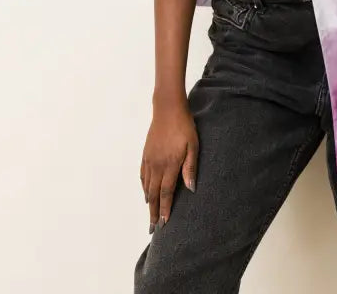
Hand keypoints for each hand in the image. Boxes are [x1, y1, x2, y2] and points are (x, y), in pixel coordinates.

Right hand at [140, 102, 198, 232]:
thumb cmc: (184, 127)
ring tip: (150, 215)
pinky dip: (143, 187)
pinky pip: (143, 175)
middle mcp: (157, 165)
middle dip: (153, 212)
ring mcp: (149, 160)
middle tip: (153, 228)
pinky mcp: (146, 154)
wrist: (168, 109)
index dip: (164, 209)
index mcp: (169, 165)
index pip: (165, 193)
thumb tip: (191, 189)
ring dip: (148, 202)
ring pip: (147, 186)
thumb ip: (190, 168)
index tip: (164, 224)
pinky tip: (145, 193)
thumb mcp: (193, 146)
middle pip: (153, 194)